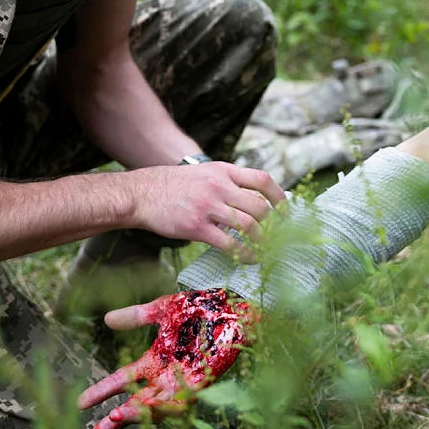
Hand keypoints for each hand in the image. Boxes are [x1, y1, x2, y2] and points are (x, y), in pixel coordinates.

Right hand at [77, 289, 255, 428]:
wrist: (233, 305)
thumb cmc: (201, 308)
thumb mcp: (161, 310)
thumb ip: (135, 317)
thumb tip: (107, 319)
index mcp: (155, 361)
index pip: (123, 380)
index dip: (103, 391)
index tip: (81, 404)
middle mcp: (167, 376)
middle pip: (137, 403)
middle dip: (117, 418)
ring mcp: (185, 381)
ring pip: (157, 407)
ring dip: (138, 414)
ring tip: (117, 417)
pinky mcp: (203, 382)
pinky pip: (183, 400)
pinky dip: (166, 405)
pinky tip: (150, 406)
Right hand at [129, 163, 282, 260]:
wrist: (142, 194)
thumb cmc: (174, 186)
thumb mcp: (204, 173)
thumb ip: (228, 182)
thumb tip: (255, 199)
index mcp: (223, 171)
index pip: (262, 180)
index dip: (280, 197)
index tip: (286, 211)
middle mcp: (219, 186)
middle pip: (260, 205)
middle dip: (273, 224)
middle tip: (277, 236)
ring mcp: (208, 206)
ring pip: (249, 225)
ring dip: (263, 240)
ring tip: (266, 248)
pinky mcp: (197, 227)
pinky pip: (229, 243)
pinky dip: (245, 253)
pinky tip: (250, 258)